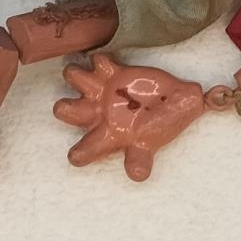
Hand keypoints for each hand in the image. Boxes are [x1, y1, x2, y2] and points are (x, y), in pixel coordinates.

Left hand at [53, 53, 208, 181]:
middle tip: (64, 106)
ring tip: (74, 73)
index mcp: (107, 136)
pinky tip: (105, 63)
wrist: (177, 101)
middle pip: (70, 112)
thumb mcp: (151, 144)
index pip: (87, 149)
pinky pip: (99, 64)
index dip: (79, 153)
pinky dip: (99, 61)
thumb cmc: (162, 126)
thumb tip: (137, 178)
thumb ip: (141, 158)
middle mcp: (99, 115)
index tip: (74, 156)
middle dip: (65, 109)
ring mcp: (104, 93)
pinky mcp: (114, 74)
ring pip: (77, 81)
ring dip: (74, 76)